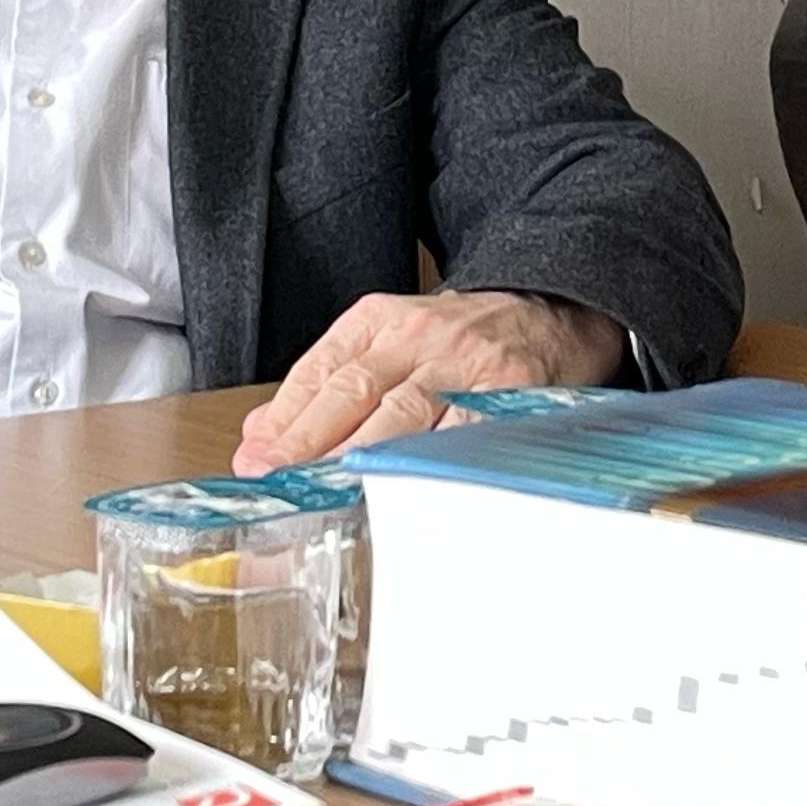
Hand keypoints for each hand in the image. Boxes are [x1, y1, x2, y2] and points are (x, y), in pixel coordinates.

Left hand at [230, 288, 627, 472]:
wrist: (551, 308)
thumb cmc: (462, 337)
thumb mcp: (388, 340)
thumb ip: (325, 384)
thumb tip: (260, 433)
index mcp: (379, 320)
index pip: (319, 370)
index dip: (283, 420)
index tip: (254, 461)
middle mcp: (417, 335)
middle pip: (352, 392)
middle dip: (307, 444)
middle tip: (274, 484)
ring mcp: (462, 363)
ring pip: (400, 416)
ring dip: (356, 462)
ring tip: (322, 497)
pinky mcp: (506, 390)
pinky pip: (459, 435)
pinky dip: (428, 466)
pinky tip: (402, 492)